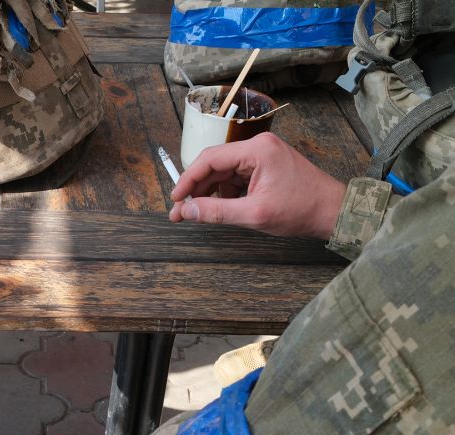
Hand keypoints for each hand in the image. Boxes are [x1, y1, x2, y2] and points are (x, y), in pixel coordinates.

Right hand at [169, 133, 346, 239]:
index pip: (210, 159)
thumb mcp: (255, 214)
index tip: (175, 199)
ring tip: (199, 214)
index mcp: (257, 150)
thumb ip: (217, 212)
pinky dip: (225, 193)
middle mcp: (258, 146)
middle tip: (180, 212)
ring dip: (209, 192)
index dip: (188, 180)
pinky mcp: (265, 166)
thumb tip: (187, 211)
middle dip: (196, 189)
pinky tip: (221, 208)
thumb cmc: (301, 210)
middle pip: (214, 164)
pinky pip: (235, 177)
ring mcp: (262, 155)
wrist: (333, 211)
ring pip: (223, 172)